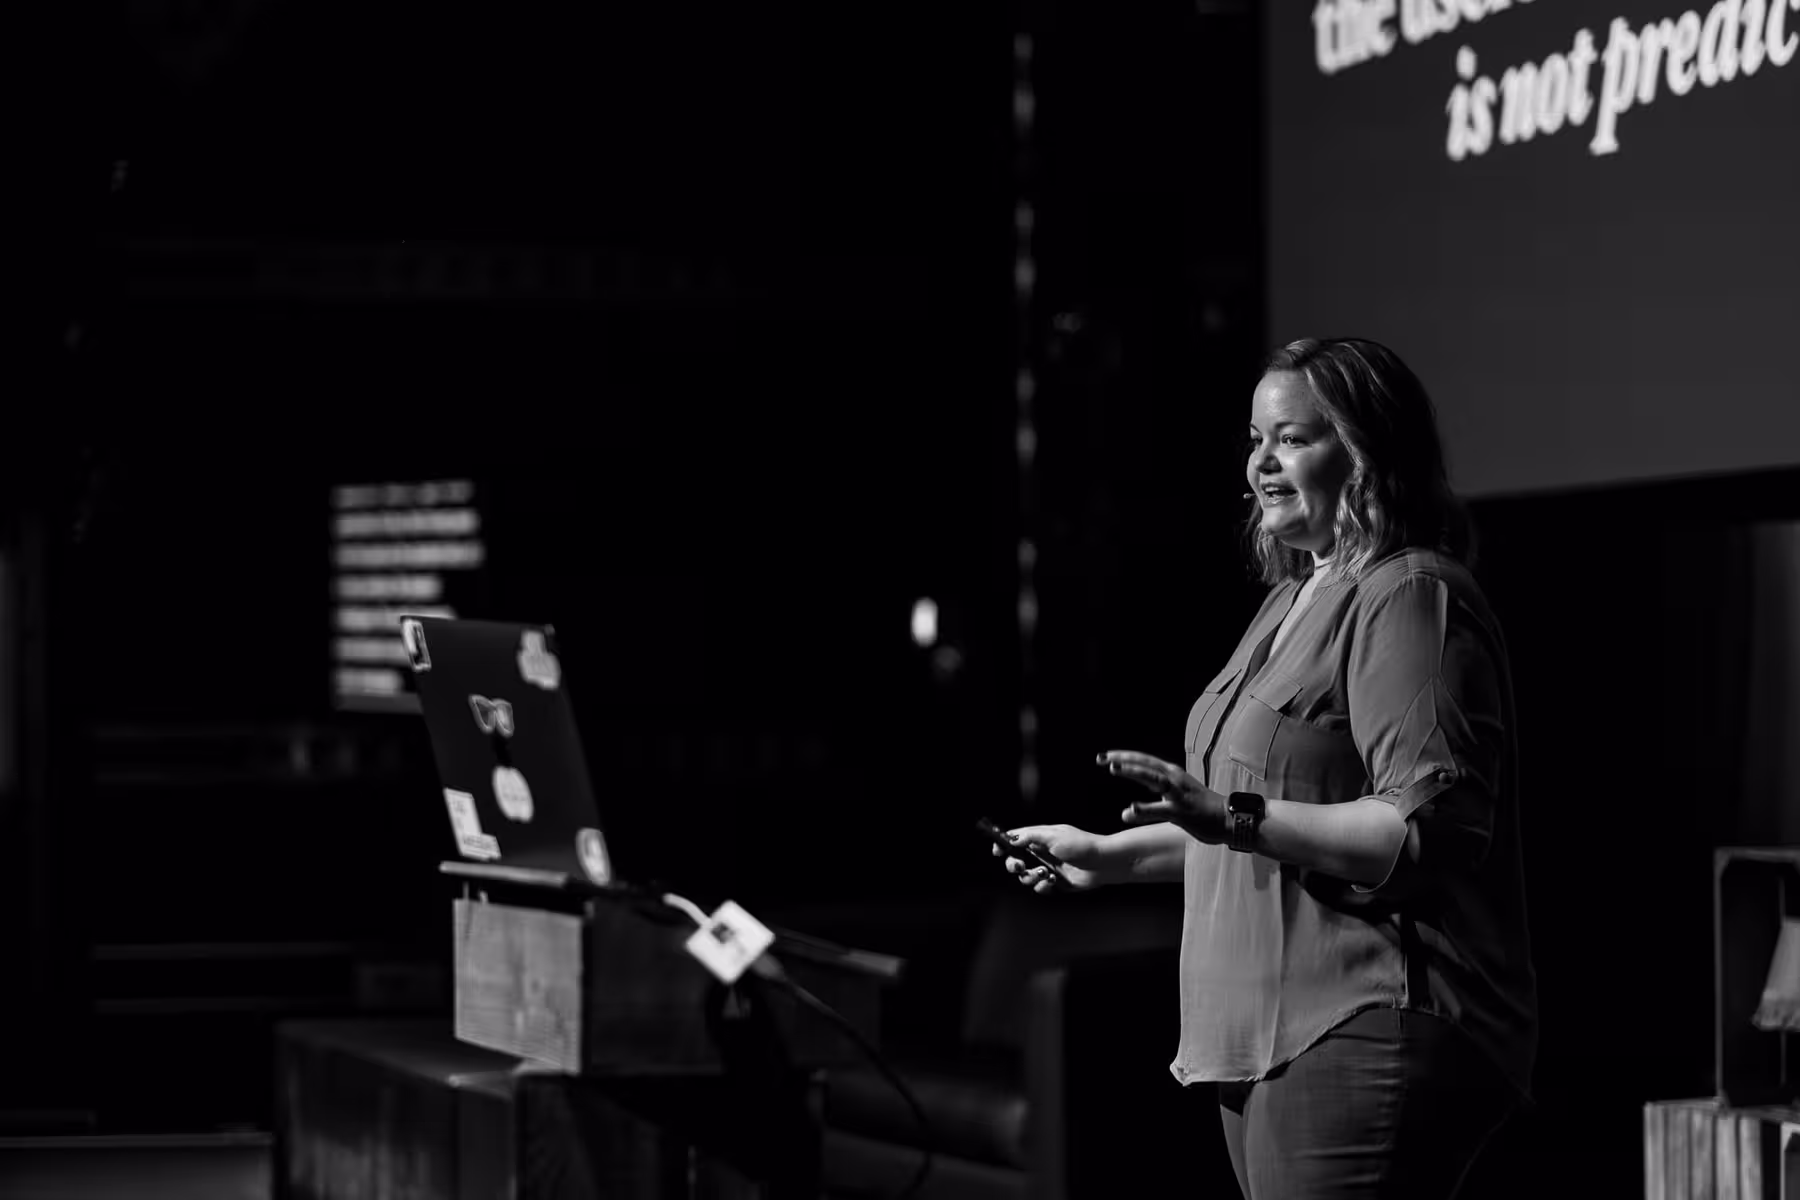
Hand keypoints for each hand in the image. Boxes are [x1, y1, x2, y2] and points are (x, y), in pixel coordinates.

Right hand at [992, 824, 1110, 893]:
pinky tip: (1053, 882)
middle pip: (1014, 860)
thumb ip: (1030, 836)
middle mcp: (1041, 853)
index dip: (1003, 844)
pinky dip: (1042, 886)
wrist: (1103, 863)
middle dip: (1012, 865)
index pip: (1015, 839)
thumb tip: (1011, 839)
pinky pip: (1039, 887)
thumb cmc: (1081, 845)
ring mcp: (1047, 868)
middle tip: (1019, 867)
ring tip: (1045, 874)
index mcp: (1039, 838)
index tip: (997, 851)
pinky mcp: (1055, 882)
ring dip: (1030, 877)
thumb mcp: (1054, 836)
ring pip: (1025, 877)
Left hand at [1096, 750, 1227, 842]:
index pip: (1144, 761)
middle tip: (1100, 758)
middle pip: (1145, 764)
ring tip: (1112, 768)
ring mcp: (1178, 794)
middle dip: (1122, 759)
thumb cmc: (1200, 811)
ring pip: (1153, 778)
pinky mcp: (1182, 812)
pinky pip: (1161, 809)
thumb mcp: (1172, 804)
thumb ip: (1150, 805)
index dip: (1124, 756)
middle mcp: (1174, 779)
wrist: (1230, 820)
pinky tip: (1129, 810)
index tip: (1104, 756)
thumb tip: (1126, 813)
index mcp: (1172, 775)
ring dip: (1133, 771)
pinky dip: (1144, 809)